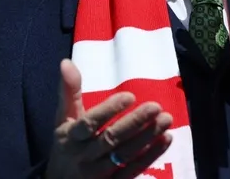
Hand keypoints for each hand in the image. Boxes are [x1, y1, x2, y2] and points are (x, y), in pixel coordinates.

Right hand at [45, 59, 172, 177]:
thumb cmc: (66, 144)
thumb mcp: (63, 118)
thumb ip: (69, 90)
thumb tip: (66, 62)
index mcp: (70, 137)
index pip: (89, 123)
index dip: (109, 110)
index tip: (130, 95)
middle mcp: (83, 156)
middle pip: (111, 139)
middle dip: (134, 123)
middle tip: (156, 106)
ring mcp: (98, 173)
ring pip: (124, 155)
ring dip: (147, 137)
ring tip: (166, 119)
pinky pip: (133, 170)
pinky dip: (151, 155)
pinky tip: (166, 139)